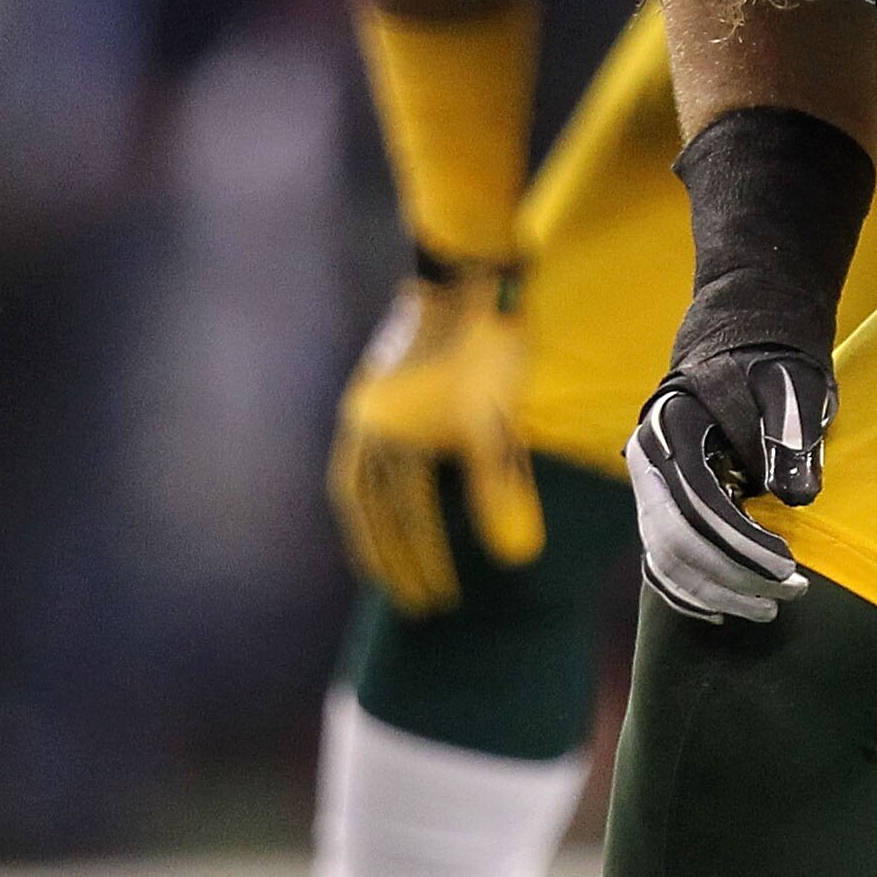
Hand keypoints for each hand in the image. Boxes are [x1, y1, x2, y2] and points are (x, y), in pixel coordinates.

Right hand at [328, 265, 545, 615]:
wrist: (468, 273)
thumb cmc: (487, 351)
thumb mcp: (496, 424)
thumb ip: (499, 490)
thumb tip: (515, 558)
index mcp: (390, 444)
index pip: (406, 522)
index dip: (423, 564)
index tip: (439, 602)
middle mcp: (367, 429)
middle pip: (372, 513)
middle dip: (392, 561)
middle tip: (411, 603)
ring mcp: (368, 405)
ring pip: (361, 484)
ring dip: (373, 530)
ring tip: (385, 565)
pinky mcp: (380, 383)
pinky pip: (367, 453)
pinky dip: (375, 489)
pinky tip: (395, 496)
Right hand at [625, 345, 832, 624]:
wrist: (736, 353)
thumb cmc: (767, 369)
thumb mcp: (788, 387)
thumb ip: (791, 434)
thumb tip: (796, 498)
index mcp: (672, 430)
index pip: (698, 506)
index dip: (743, 546)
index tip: (789, 567)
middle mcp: (649, 463)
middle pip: (675, 542)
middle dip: (733, 577)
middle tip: (789, 593)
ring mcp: (648, 487)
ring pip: (665, 561)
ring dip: (716, 592)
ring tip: (769, 609)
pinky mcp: (659, 506)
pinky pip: (661, 562)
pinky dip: (689, 592)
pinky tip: (722, 613)